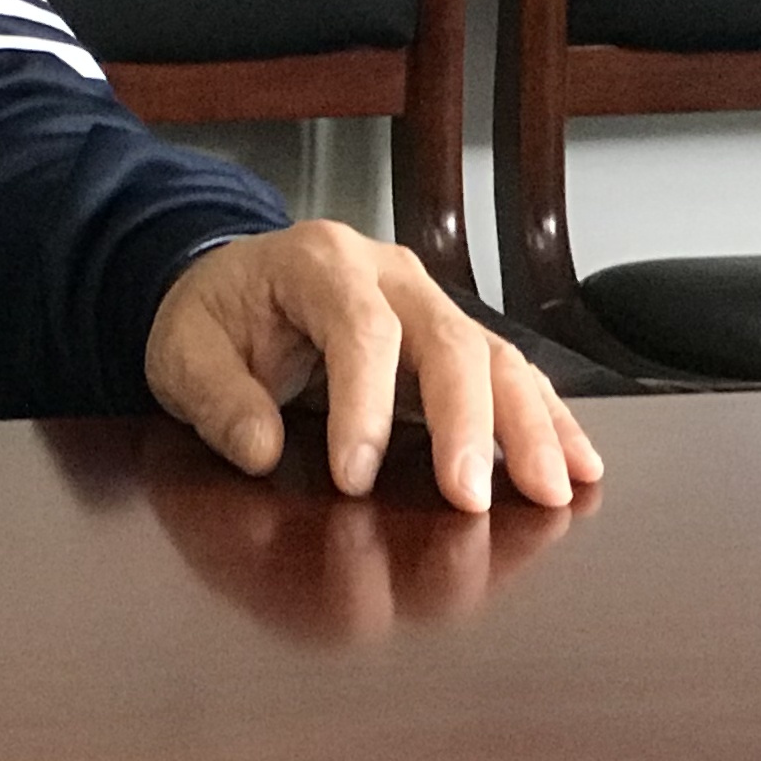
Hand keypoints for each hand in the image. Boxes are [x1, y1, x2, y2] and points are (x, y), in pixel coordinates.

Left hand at [146, 222, 600, 514]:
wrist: (226, 283)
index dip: (363, 406)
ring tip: (552, 490)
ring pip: (495, 355)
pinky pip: (511, 374)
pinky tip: (577, 467)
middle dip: (465, 421)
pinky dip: (547, 419)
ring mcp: (428, 303)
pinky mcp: (450, 339)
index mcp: (319, 263)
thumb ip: (216, 397)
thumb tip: (258, 449)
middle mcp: (388, 273)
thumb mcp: (182, 351)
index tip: (355, 478)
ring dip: (528, 425)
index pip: (359, 331)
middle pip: (447, 339)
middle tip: (470, 497)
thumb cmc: (211, 317)